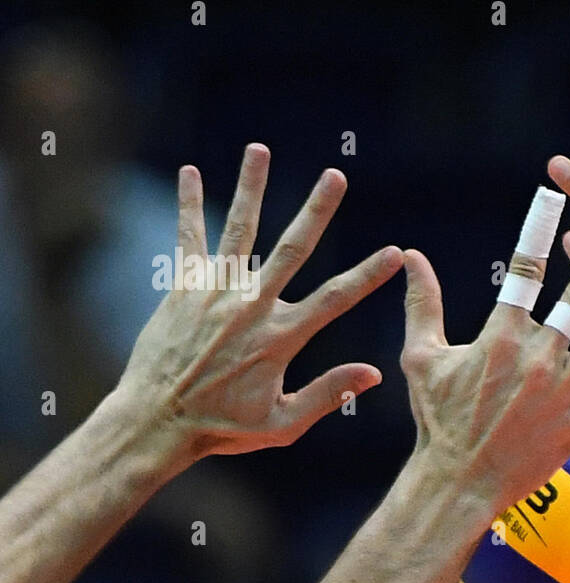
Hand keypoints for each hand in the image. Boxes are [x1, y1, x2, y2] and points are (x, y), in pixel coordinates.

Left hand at [116, 144, 402, 459]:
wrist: (156, 422)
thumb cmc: (223, 429)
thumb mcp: (284, 424)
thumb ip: (328, 393)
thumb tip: (374, 373)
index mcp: (281, 337)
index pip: (335, 298)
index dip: (368, 275)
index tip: (395, 252)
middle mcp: (251, 306)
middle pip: (292, 248)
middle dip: (317, 210)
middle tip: (335, 176)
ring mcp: (214, 293)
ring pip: (239, 230)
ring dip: (251, 187)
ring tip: (259, 149)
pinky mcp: (182, 290)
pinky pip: (187, 239)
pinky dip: (189, 206)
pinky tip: (190, 173)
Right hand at [398, 214, 569, 511]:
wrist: (459, 483)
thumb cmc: (439, 420)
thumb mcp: (421, 358)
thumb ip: (422, 304)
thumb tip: (410, 256)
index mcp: (500, 336)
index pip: (523, 271)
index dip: (537, 230)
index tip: (552, 197)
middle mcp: (538, 356)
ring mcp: (564, 388)